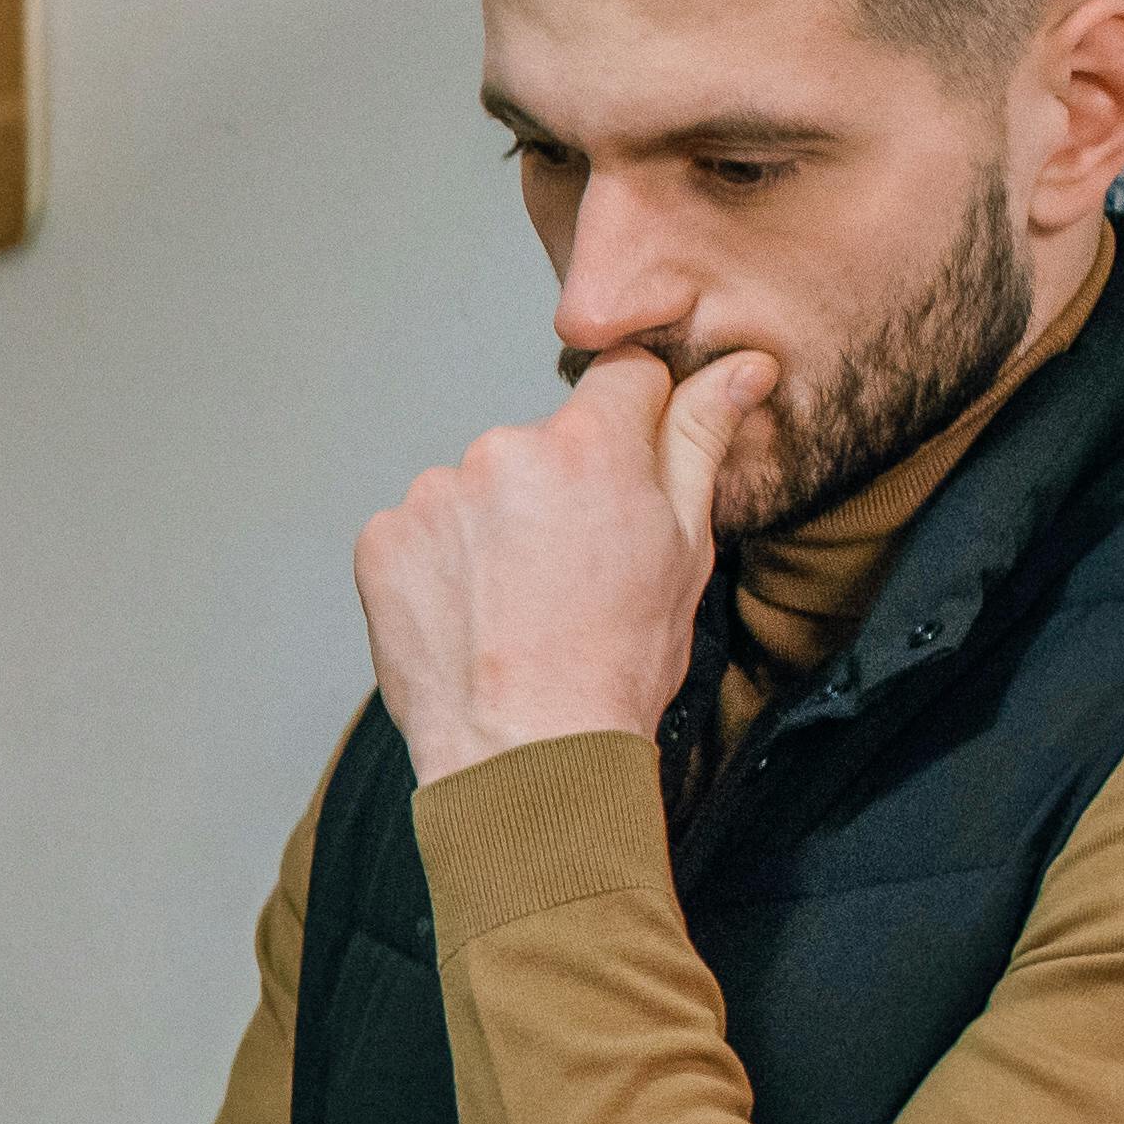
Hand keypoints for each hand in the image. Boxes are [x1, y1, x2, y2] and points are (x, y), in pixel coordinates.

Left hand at [355, 346, 773, 784]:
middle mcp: (502, 451)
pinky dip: (439, 564)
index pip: (621, 377)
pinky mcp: (382, 540)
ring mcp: (433, 495)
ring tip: (516, 602)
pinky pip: (419, 531)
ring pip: (476, 487)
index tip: (627, 479)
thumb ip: (699, 442)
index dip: (635, 422)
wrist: (526, 754)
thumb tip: (741, 369)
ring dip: (493, 526)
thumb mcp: (684, 548)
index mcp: (589, 444)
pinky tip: (469, 614)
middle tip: (571, 571)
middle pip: (542, 441)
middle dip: (558, 487)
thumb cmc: (614, 665)